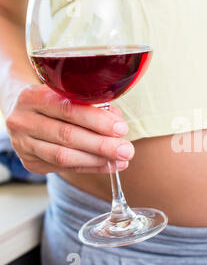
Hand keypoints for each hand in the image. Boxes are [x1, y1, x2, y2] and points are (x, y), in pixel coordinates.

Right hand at [6, 84, 134, 173]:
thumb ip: (92, 107)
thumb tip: (117, 123)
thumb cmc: (54, 102)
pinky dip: (91, 167)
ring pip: (64, 156)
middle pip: (67, 136)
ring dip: (97, 159)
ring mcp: (23, 144)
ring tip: (121, 160)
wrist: (24, 112)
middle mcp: (23, 121)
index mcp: (32, 97)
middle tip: (126, 150)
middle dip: (102, 144)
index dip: (97, 120)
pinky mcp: (30, 163)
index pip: (68, 110)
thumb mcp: (68, 96)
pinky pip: (65, 168)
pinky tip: (109, 165)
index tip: (121, 128)